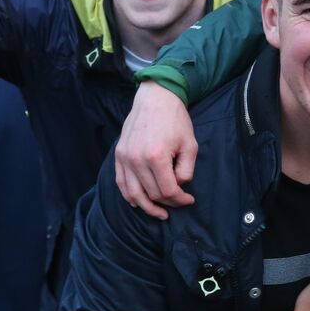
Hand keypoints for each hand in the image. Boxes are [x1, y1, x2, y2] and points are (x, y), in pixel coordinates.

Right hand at [114, 82, 197, 218]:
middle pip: (152, 194)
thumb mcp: (190, 144)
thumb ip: (186, 170)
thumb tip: (178, 187)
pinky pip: (121, 183)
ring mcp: (125, 157)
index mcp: (156, 156)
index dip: (180, 200)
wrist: (155, 98)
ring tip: (160, 213)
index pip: (168, 191)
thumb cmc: (176, 120)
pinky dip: (129, 196)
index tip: (189, 200)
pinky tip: (138, 202)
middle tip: (179, 202)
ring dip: (147, 207)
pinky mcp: (119, 155)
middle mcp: (137, 159)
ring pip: (134, 194)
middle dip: (168, 203)